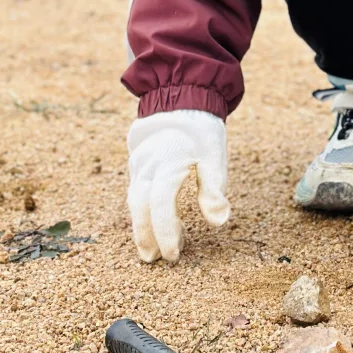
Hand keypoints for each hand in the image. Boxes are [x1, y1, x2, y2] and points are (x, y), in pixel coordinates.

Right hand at [127, 110, 229, 262]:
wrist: (181, 93)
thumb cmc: (201, 126)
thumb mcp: (215, 154)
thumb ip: (214, 187)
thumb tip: (218, 221)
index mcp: (166, 166)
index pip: (159, 208)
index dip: (165, 234)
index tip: (173, 256)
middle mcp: (146, 166)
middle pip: (139, 208)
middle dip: (145, 236)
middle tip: (153, 260)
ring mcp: (139, 163)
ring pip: (134, 199)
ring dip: (140, 225)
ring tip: (149, 247)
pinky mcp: (138, 160)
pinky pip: (134, 188)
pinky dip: (140, 208)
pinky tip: (150, 219)